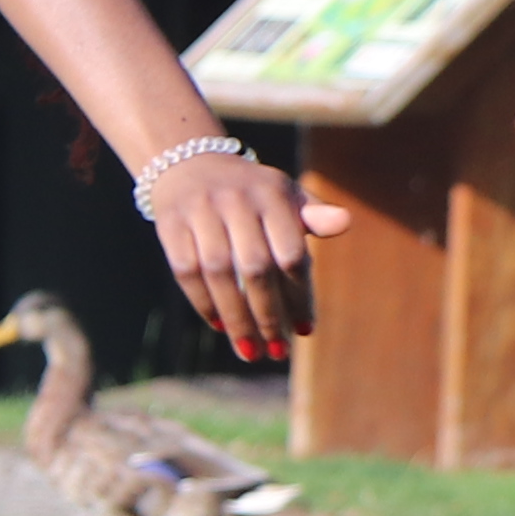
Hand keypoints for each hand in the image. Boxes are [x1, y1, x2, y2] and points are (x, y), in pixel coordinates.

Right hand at [140, 151, 345, 363]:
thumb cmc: (251, 194)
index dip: (299, 295)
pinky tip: (220, 326)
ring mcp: (200, 209)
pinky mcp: (170, 223)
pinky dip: (203, 302)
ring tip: (250, 351)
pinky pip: (187, 271)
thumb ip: (313, 215)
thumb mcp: (285, 197)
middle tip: (278, 351)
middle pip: (254, 267)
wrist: (189, 164)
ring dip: (235, 317)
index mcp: (272, 192)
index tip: (304, 330)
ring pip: (218, 273)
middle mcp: (236, 198)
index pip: (291, 253)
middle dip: (268, 314)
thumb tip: (344, 222)